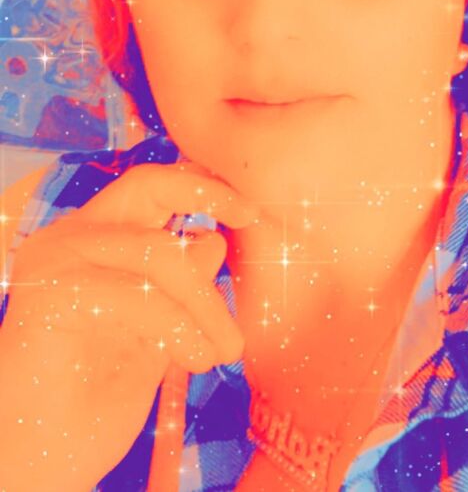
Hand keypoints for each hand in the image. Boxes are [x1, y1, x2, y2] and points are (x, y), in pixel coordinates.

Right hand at [0, 161, 257, 490]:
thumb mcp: (160, 327)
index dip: (204, 186)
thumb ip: (182, 284)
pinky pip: (137, 296)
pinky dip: (179, 329)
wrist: (43, 455)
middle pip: (147, 185)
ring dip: (206, 304)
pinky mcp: (49, 292)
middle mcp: (73, 236)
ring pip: (158, 253)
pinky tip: (195, 359)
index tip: (251, 209)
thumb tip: (215, 238)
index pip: (152, 187)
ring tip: (226, 350)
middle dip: (206, 193)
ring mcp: (57, 259)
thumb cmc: (100, 393)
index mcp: (98, 238)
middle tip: (252, 217)